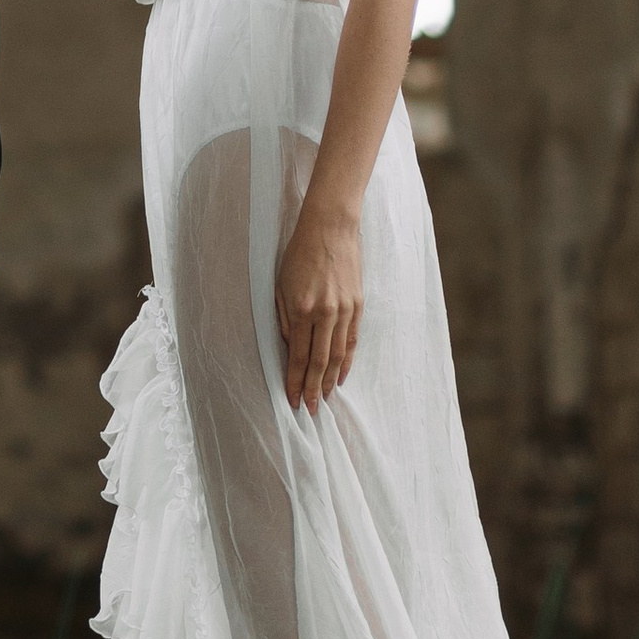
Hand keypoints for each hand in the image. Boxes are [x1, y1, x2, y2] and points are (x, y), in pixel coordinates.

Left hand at [274, 200, 362, 413]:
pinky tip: (340, 376)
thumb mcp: (280, 286)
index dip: (294, 381)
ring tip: (322, 399)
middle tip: (308, 410)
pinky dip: (346, 361)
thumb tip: (288, 347)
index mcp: (302, 309)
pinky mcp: (358, 305)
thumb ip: (284, 319)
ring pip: (338, 355)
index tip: (291, 399)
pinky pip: (352, 341)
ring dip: (329, 380)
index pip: (297, 356)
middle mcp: (325, 314)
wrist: (330, 227)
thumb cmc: (299, 254)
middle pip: (319, 362)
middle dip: (312, 389)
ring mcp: (345, 310)